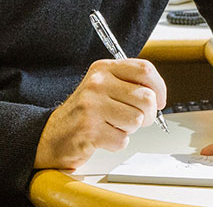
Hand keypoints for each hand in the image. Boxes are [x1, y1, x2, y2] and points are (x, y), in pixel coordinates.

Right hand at [34, 58, 165, 170]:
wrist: (53, 135)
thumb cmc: (84, 113)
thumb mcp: (104, 87)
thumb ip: (129, 84)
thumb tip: (158, 95)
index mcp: (103, 69)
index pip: (145, 69)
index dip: (159, 88)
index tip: (159, 100)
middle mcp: (97, 84)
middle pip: (146, 98)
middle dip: (147, 115)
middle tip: (134, 119)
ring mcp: (92, 106)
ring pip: (137, 120)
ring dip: (129, 129)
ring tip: (112, 126)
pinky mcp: (89, 130)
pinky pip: (122, 140)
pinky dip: (116, 143)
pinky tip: (102, 137)